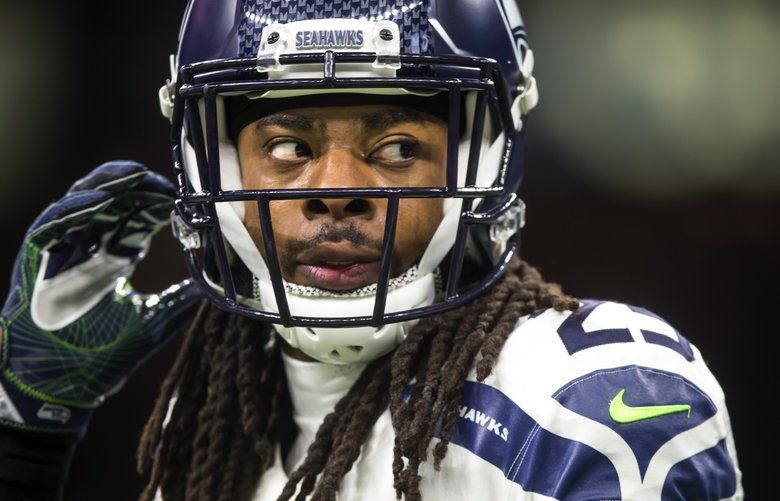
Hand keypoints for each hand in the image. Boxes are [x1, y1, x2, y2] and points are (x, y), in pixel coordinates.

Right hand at [0, 161, 201, 434]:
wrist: (57, 385)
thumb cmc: (100, 355)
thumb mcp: (152, 321)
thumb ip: (182, 301)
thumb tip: (223, 288)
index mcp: (116, 256)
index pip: (138, 216)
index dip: (159, 202)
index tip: (185, 197)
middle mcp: (90, 246)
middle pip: (114, 200)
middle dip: (141, 187)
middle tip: (167, 182)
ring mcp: (63, 248)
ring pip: (84, 200)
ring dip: (111, 186)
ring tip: (140, 178)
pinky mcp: (36, 255)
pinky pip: (53, 220)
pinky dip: (76, 207)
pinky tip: (102, 199)